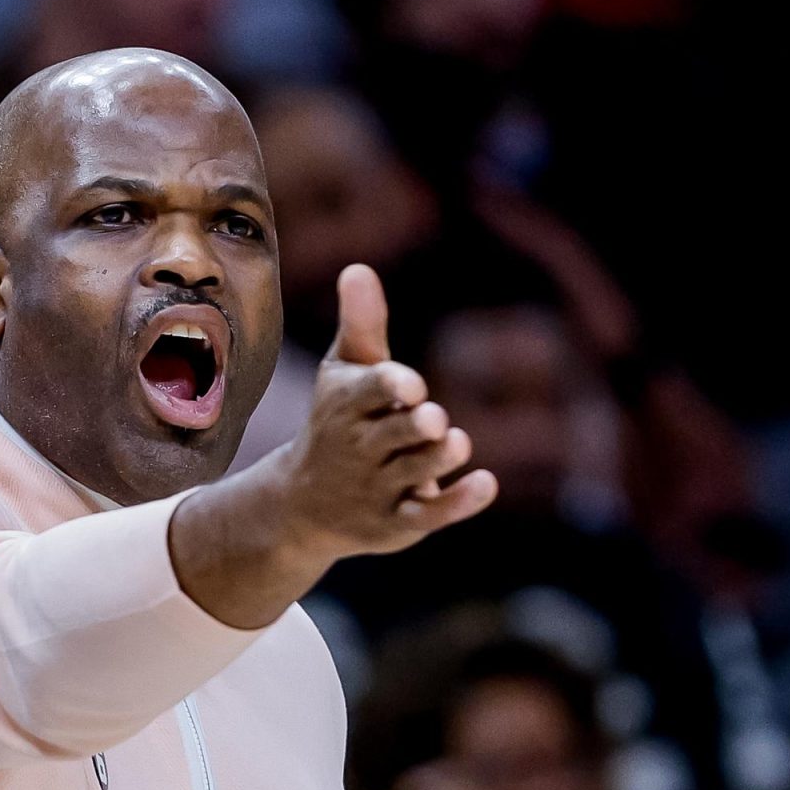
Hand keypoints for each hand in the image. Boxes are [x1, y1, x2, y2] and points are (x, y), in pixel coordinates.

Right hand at [167, 263, 496, 629]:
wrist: (303, 505)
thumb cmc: (336, 422)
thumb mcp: (344, 374)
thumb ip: (362, 324)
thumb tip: (358, 268)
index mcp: (347, 405)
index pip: (368, 392)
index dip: (390, 386)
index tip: (410, 384)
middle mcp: (360, 447)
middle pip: (394, 435)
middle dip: (414, 427)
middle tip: (433, 419)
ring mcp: (378, 487)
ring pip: (415, 472)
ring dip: (437, 459)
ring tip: (456, 442)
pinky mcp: (398, 521)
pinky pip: (429, 515)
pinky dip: (459, 502)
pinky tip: (487, 484)